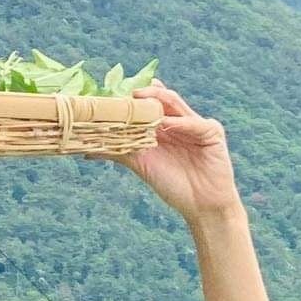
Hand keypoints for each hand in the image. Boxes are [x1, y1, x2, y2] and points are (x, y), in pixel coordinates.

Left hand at [103, 80, 242, 223]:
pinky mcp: (213, 133)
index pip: (148, 104)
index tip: (114, 94)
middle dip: (145, 94)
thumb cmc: (172, 184)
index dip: (133, 98)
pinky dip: (180, 123)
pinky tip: (166, 124)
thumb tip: (87, 151)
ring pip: (177, 104)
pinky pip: (195, 124)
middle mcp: (179, 121)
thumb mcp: (142, 165)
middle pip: (161, 99)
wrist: (200, 206)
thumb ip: (120, 153)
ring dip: (159, 101)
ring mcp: (196, 124)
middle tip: (128, 93)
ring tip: (141, 99)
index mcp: (164, 126)